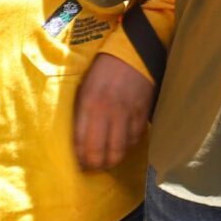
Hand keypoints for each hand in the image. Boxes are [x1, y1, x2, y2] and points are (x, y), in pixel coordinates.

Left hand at [73, 50, 151, 170]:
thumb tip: (77, 139)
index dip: (80, 159)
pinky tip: (123, 145)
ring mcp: (127, 113)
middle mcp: (108, 112)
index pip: (81, 143)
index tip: (78, 164)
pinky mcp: (142, 112)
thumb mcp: (83, 89)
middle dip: (96, 165)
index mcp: (88, 105)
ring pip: (120, 148)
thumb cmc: (101, 71)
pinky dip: (129, 145)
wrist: (132, 53)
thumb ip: (80, 113)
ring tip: (107, 161)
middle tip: (93, 167)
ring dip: (113, 159)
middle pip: (101, 151)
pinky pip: (136, 137)